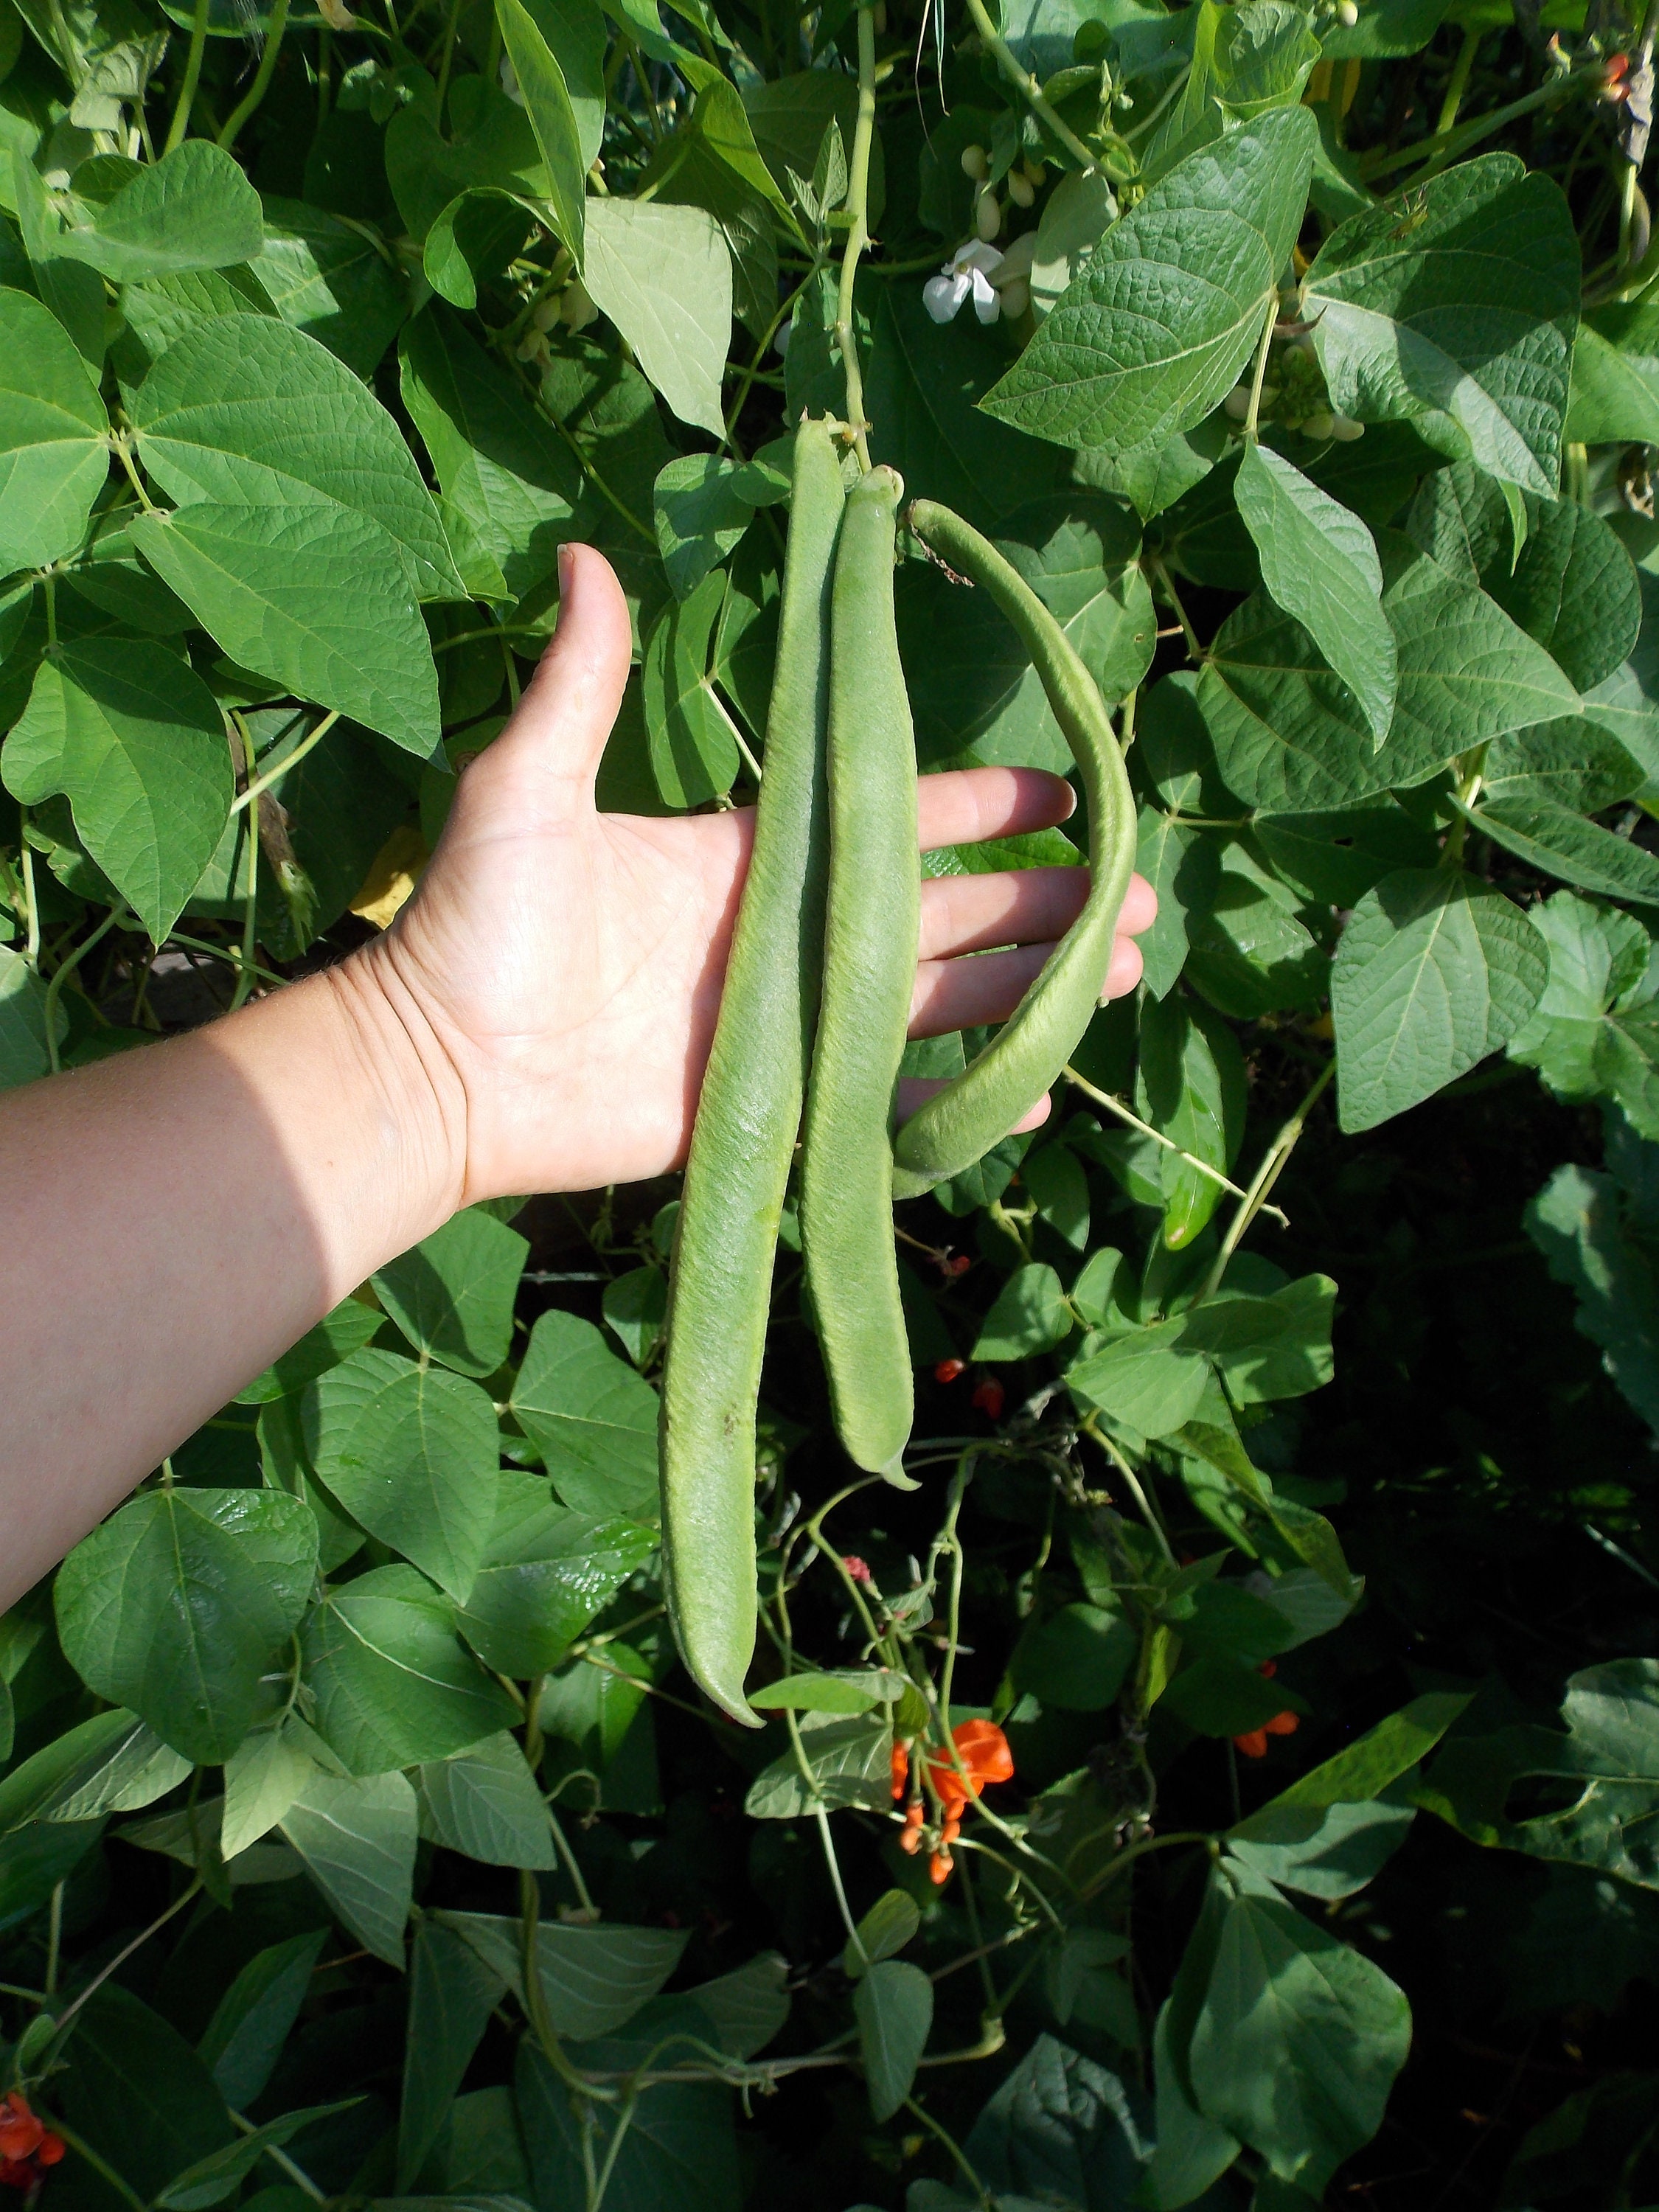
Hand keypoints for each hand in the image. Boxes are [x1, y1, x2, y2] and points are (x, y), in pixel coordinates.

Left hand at [368, 543, 1156, 1201]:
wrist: (437, 1067)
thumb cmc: (475, 923)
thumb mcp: (528, 785)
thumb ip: (580, 682)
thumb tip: (584, 554)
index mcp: (749, 858)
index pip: (893, 822)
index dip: (982, 810)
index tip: (1065, 794)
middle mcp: (785, 937)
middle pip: (944, 914)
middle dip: (1043, 904)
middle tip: (1138, 897)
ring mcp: (788, 1026)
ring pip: (938, 1003)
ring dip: (1030, 990)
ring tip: (1123, 975)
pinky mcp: (775, 1109)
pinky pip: (887, 1105)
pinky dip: (960, 1102)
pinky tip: (1032, 1093)